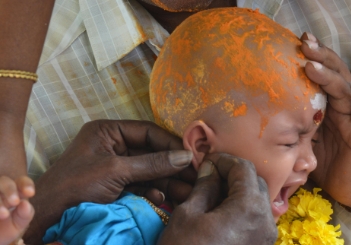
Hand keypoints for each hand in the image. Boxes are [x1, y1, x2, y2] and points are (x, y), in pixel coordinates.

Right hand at [0, 175, 34, 244]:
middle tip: (15, 202)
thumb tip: (26, 204)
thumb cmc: (6, 228)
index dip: (26, 185)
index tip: (30, 193)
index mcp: (16, 192)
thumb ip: (25, 214)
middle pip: (5, 181)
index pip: (22, 182)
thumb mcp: (18, 224)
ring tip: (4, 215)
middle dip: (10, 190)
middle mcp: (1, 190)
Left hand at [23, 120, 192, 243]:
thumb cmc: (76, 185)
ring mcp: (116, 167)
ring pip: (149, 171)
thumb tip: (186, 156)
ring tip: (187, 192)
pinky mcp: (117, 186)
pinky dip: (153, 192)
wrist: (50, 216)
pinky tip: (162, 200)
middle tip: (195, 176)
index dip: (171, 143)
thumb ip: (152, 164)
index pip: (148, 132)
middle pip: (151, 152)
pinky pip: (141, 185)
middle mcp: (113, 145)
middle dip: (172, 166)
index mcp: (108, 131)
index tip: (192, 154)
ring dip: (167, 182)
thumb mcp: (116, 171)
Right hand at [158, 153, 276, 244]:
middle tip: (210, 175)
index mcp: (250, 207)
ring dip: (239, 190)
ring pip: (258, 200)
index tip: (206, 162)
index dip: (224, 160)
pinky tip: (221, 211)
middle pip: (256, 182)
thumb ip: (205, 186)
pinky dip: (242, 208)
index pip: (244, 169)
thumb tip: (210, 168)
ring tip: (213, 193)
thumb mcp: (189, 214)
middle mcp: (266, 221)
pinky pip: (257, 218)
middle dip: (234, 174)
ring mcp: (267, 237)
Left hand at [299, 33, 350, 211]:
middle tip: (303, 42)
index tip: (295, 42)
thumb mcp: (303, 141)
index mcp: (327, 106)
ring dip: (330, 73)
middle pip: (332, 74)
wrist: (349, 189)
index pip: (320, 76)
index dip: (312, 58)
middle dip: (319, 57)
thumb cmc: (326, 163)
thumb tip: (263, 116)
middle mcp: (341, 106)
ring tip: (312, 63)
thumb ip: (292, 126)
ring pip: (344, 88)